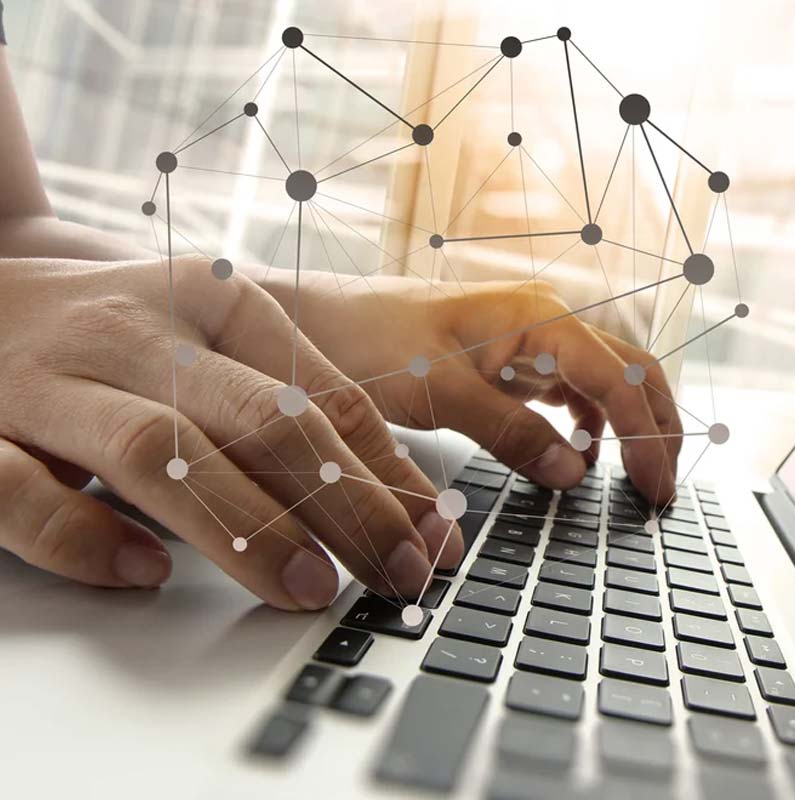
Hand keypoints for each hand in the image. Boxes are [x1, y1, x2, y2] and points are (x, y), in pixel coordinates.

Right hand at [0, 256, 462, 607]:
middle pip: (258, 417)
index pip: (319, 391)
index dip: (386, 471)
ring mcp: (48, 379)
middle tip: (394, 575)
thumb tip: (402, 498)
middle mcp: (135, 330)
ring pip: (156, 449)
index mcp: (208, 300)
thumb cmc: (113, 337)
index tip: (432, 538)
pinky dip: (83, 537)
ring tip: (306, 588)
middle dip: (342, 503)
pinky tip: (144, 573)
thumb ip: (293, 409)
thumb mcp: (209, 345)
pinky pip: (21, 490)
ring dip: (243, 526)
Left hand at [262, 274, 682, 503]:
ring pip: (609, 382)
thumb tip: (575, 473)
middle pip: (633, 373)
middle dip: (659, 429)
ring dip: (633, 427)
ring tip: (640, 480)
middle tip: (664, 492)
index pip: (620, 381)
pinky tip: (584, 455)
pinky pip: (573, 390)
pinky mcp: (514, 360)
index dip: (647, 439)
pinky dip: (593, 424)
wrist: (317, 319)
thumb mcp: (438, 392)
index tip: (655, 491)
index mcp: (540, 317)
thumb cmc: (368, 340)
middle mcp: (547, 321)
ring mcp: (533, 339)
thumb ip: (510, 432)